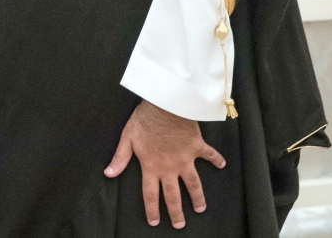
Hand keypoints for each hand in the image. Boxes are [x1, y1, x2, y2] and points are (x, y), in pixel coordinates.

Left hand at [105, 101, 224, 228]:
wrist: (167, 106)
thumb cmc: (145, 120)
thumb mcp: (128, 138)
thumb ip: (120, 157)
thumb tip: (109, 174)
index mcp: (152, 167)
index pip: (150, 194)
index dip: (152, 210)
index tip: (155, 222)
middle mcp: (170, 168)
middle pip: (173, 195)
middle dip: (176, 212)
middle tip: (180, 225)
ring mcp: (186, 159)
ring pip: (193, 184)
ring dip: (197, 197)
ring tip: (200, 208)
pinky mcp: (197, 147)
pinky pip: (209, 155)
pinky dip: (217, 160)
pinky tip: (222, 165)